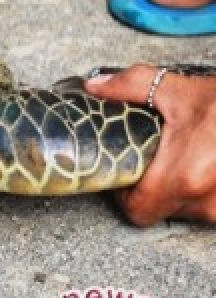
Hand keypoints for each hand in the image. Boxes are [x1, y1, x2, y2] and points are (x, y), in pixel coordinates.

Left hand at [86, 65, 215, 225]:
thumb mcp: (177, 90)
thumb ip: (130, 86)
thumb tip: (93, 87)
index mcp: (182, 178)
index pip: (136, 211)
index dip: (126, 195)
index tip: (129, 175)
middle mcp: (206, 201)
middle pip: (162, 210)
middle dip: (155, 188)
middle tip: (159, 159)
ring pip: (189, 211)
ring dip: (184, 190)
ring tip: (190, 158)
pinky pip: (212, 206)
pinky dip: (207, 191)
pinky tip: (209, 166)